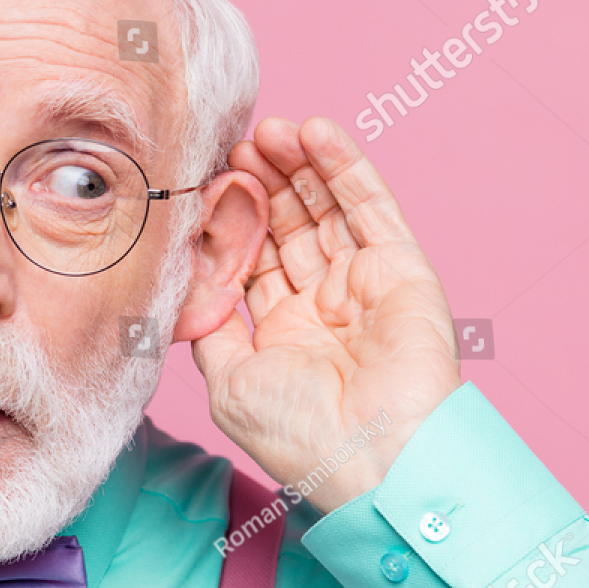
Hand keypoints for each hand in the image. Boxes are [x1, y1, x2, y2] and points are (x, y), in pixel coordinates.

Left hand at [192, 116, 461, 513]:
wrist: (374, 459)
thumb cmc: (300, 435)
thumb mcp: (230, 381)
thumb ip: (212, 326)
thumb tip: (187, 284)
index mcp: (282, 336)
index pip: (253, 259)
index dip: (231, 220)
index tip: (205, 180)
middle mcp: (323, 307)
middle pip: (288, 227)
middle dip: (261, 184)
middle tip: (233, 142)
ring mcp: (363, 285)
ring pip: (326, 209)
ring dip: (297, 165)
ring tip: (266, 128)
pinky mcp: (401, 269)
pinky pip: (370, 207)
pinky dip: (344, 167)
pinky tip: (315, 132)